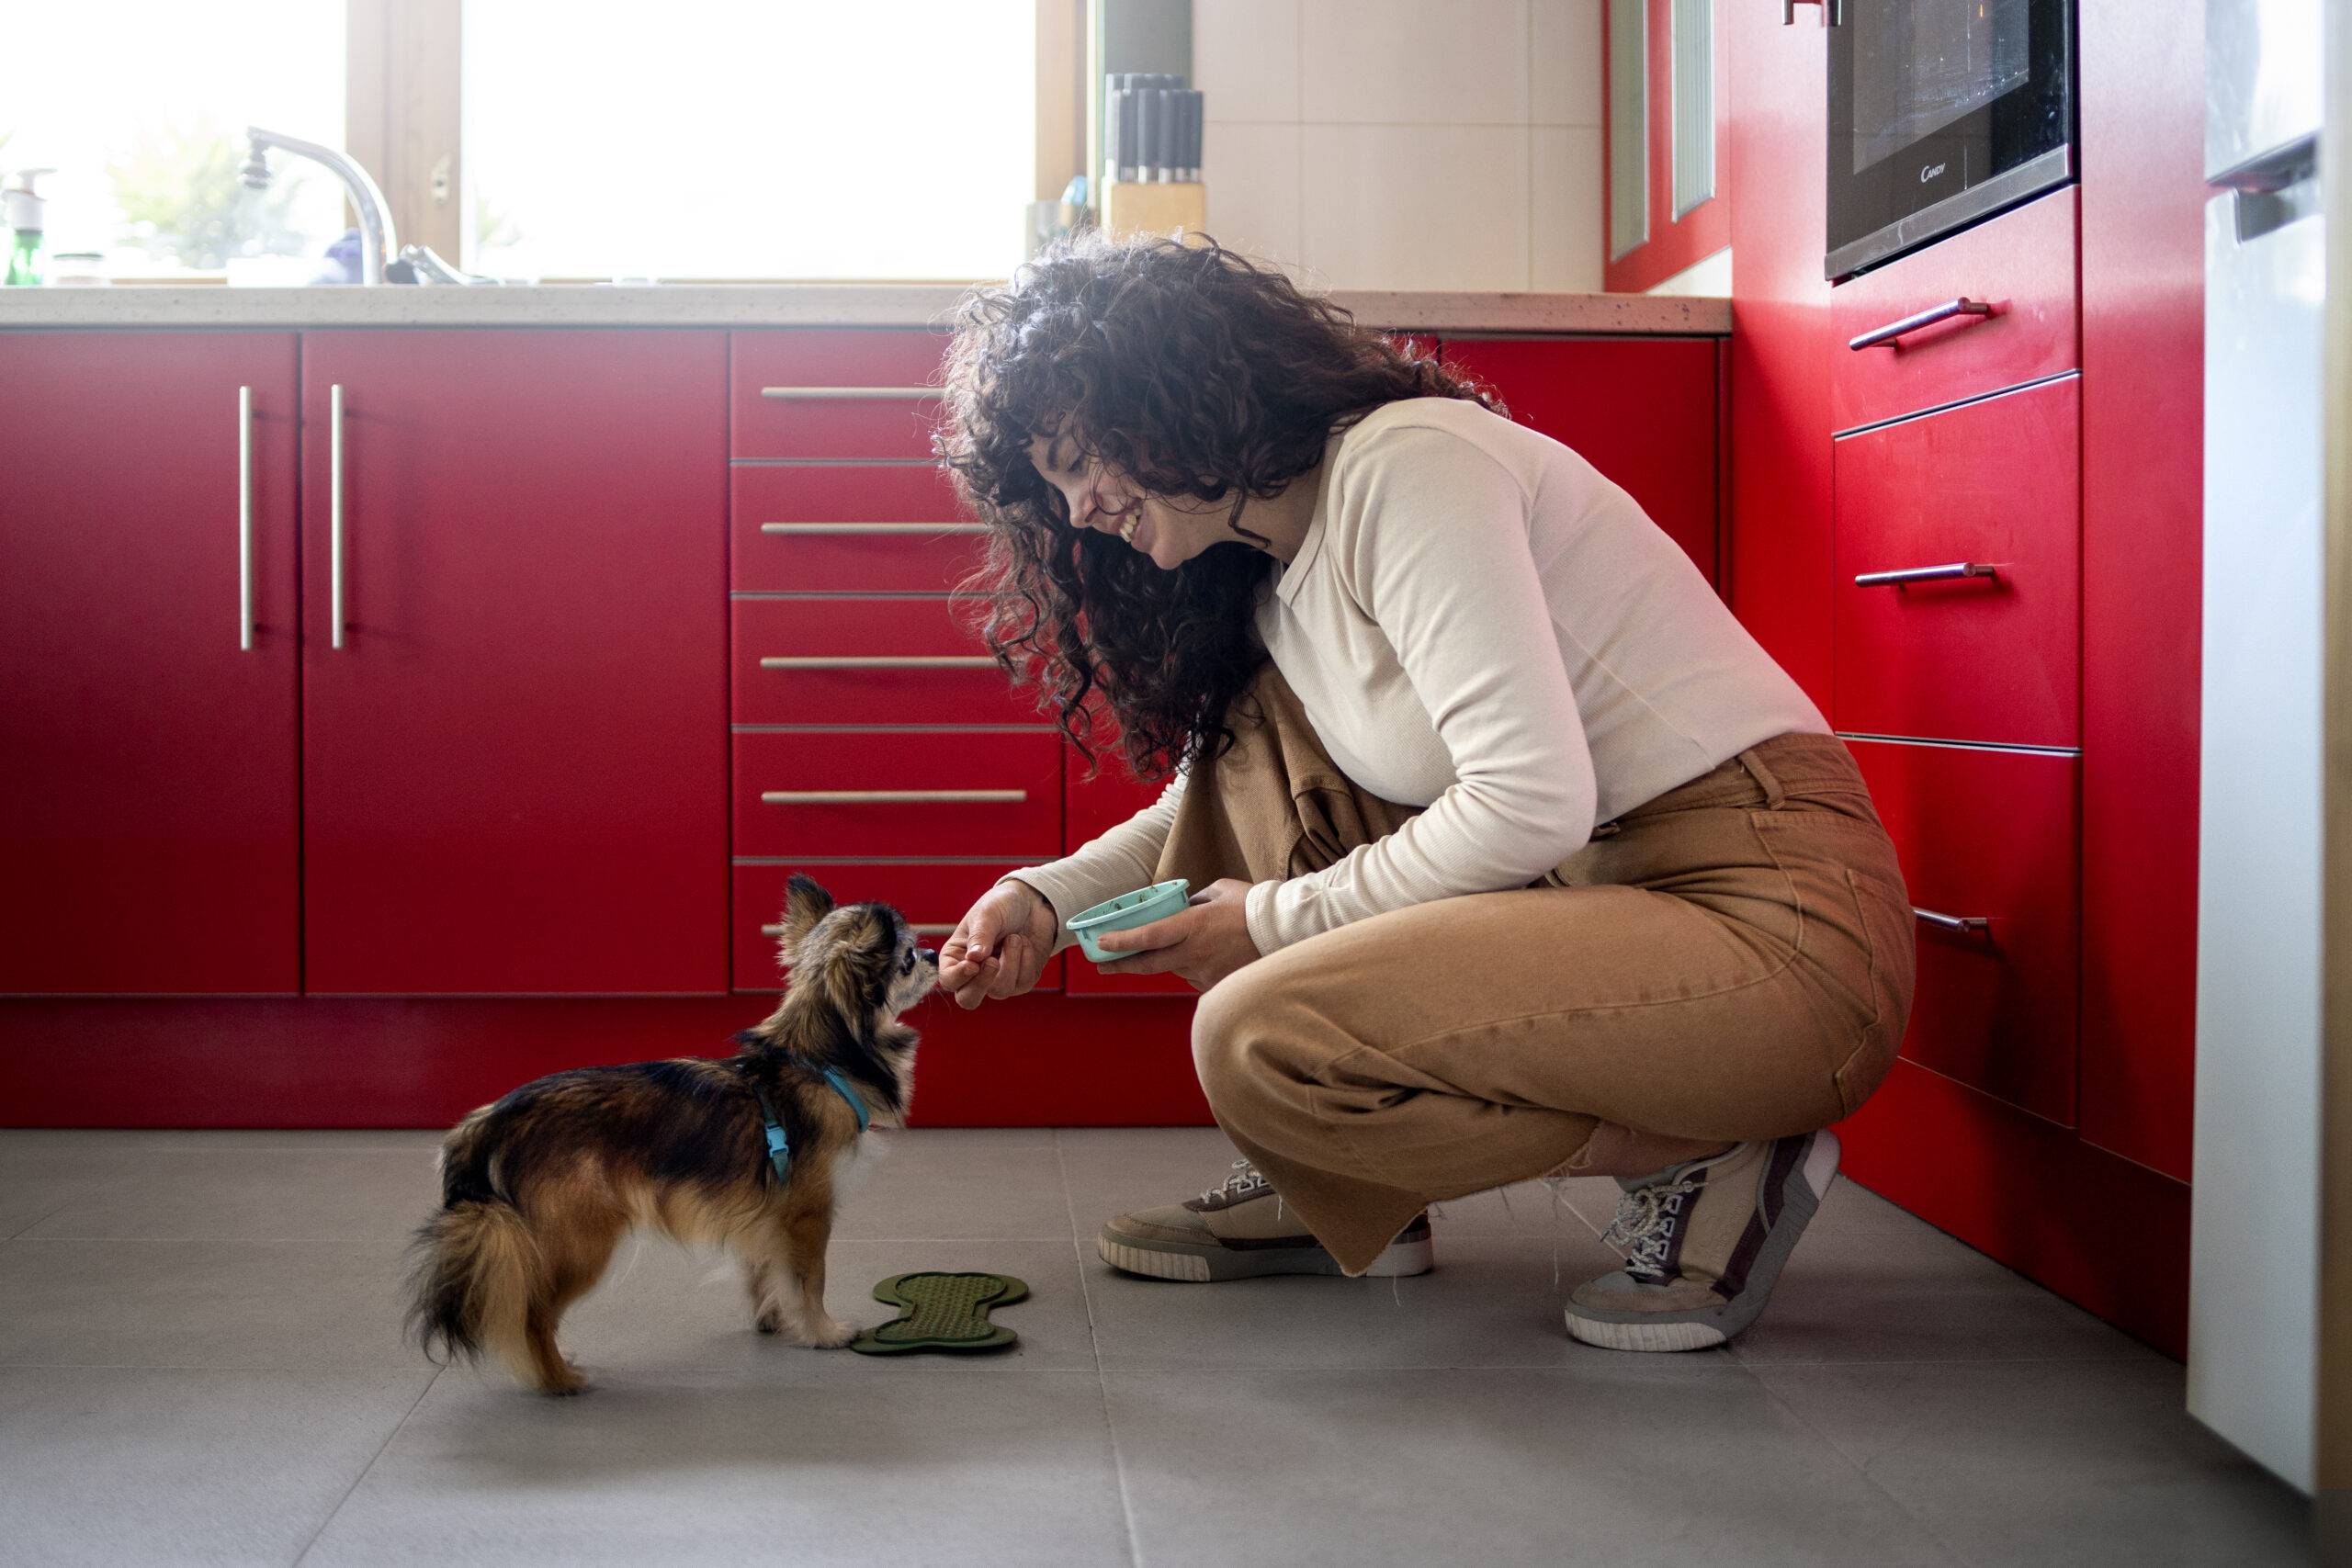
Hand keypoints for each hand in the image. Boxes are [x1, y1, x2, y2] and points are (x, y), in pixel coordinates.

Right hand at [938, 880, 1059, 1009]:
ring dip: (1011, 962)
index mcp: (956, 956)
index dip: (959, 977)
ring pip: (1000, 991)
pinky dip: (1027, 960)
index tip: (973, 964)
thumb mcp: (988, 914)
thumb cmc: (1002, 905)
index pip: (949, 980)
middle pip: (968, 999)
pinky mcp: (1021, 980)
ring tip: (1014, 937)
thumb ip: (980, 935)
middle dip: (982, 984)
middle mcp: (974, 973)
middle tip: (993, 961)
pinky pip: (1023, 982)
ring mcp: (998, 979)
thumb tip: (974, 958)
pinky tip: (1025, 943)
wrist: (1033, 902)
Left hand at [1094, 878, 1261, 990]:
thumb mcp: (1218, 891)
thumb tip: (1184, 904)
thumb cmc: (1252, 905)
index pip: (1148, 937)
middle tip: (1102, 965)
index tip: (1100, 945)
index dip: (1121, 942)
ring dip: (1167, 960)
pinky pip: (1194, 976)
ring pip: (1173, 969)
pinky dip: (1192, 966)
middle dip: (1120, 965)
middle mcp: (1194, 953)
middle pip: (1147, 965)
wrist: (1285, 931)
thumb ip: (1195, 899)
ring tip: (1185, 944)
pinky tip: (1207, 954)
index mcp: (1192, 926)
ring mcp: (1205, 973)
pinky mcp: (1216, 985)